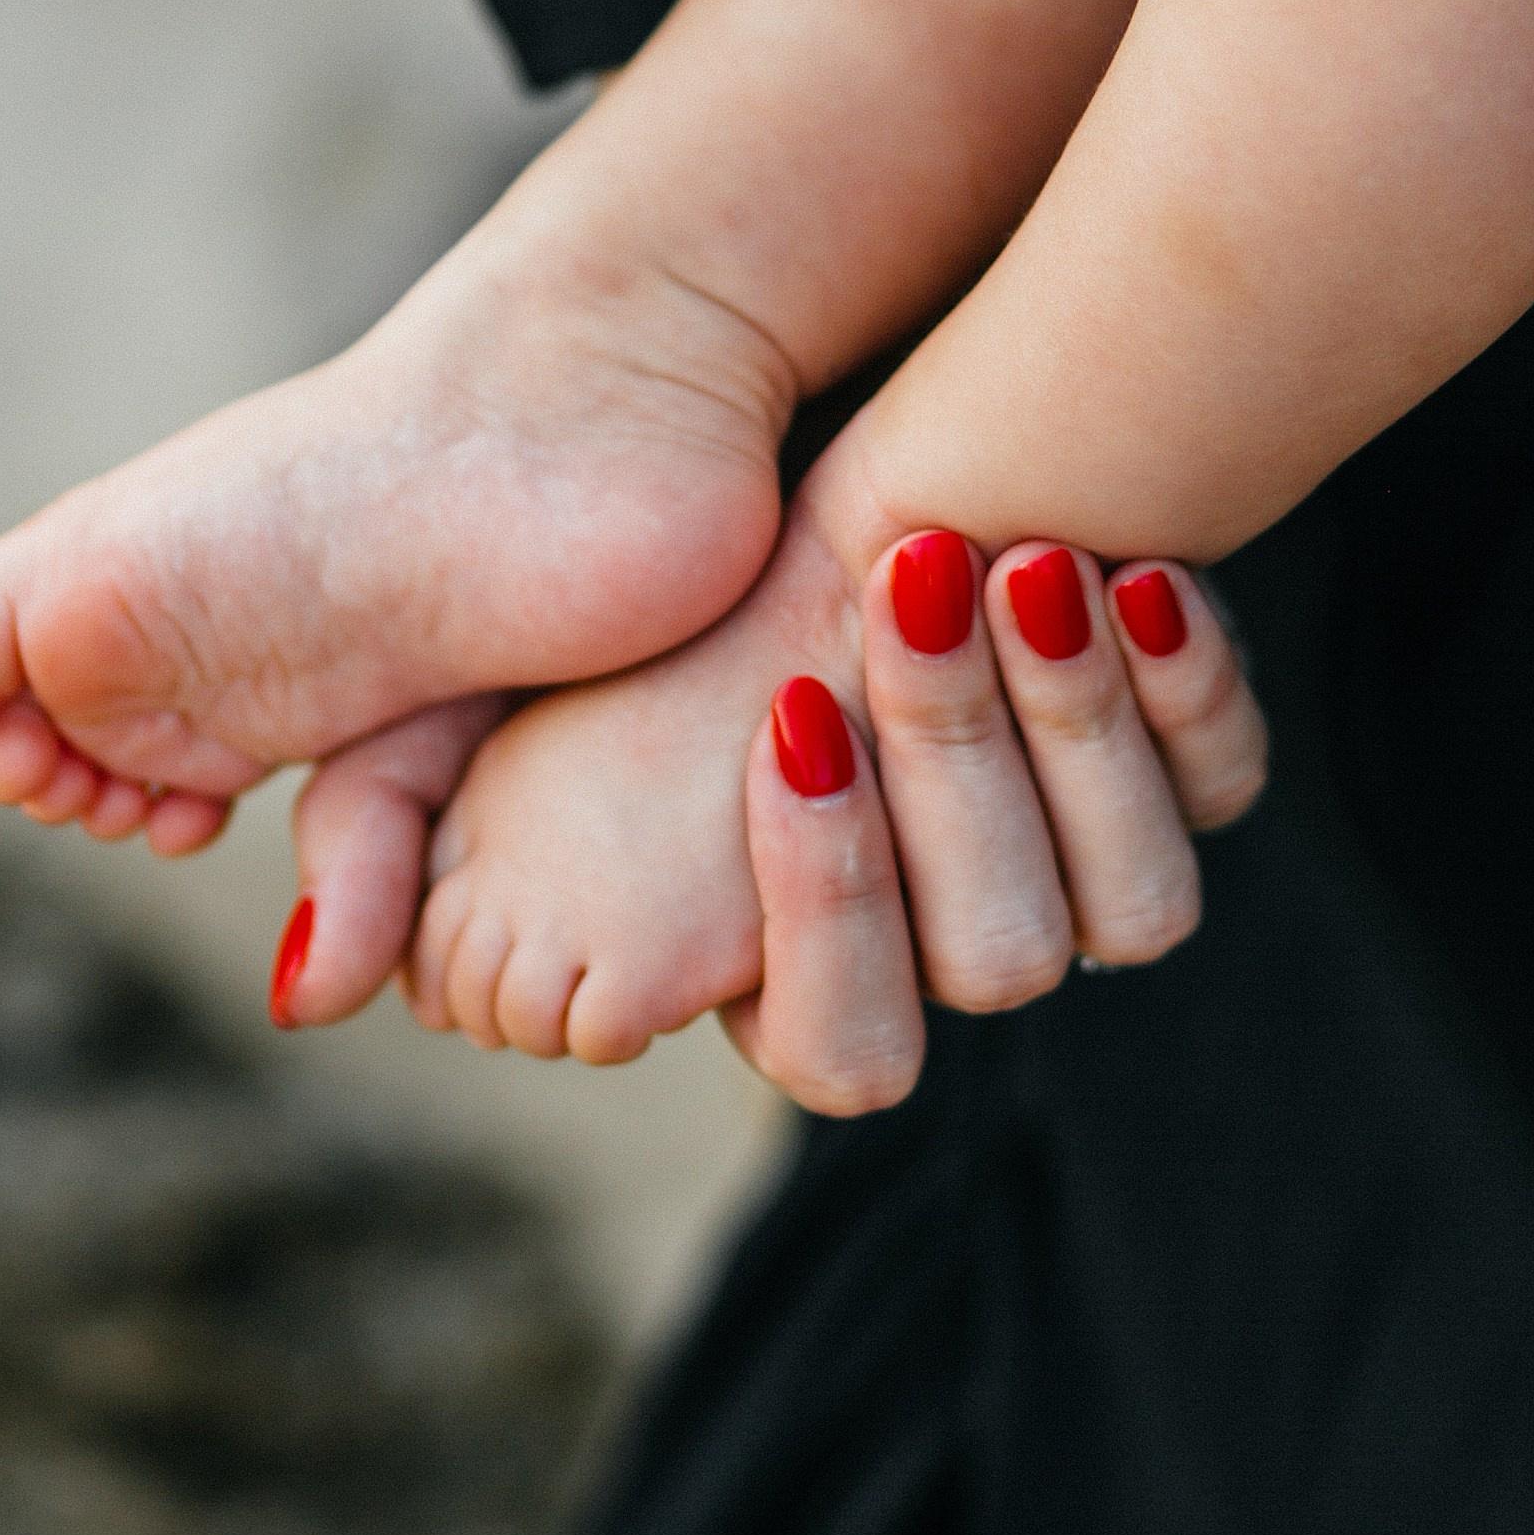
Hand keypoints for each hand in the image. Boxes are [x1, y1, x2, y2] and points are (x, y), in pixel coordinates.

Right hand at [266, 538, 1264, 1069]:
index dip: (826, 902)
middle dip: (952, 781)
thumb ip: (379, 843)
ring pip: (1125, 902)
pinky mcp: (1172, 774)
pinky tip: (1122, 576)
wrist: (791, 489)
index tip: (780, 715)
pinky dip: (1189, 692)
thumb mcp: (449, 720)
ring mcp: (1069, 869)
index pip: (842, 1045)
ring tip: (997, 560)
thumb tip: (311, 990)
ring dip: (1067, 734)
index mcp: (788, 973)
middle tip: (889, 599)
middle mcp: (945, 948)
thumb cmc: (617, 628)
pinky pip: (1222, 788)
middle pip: (999, 964)